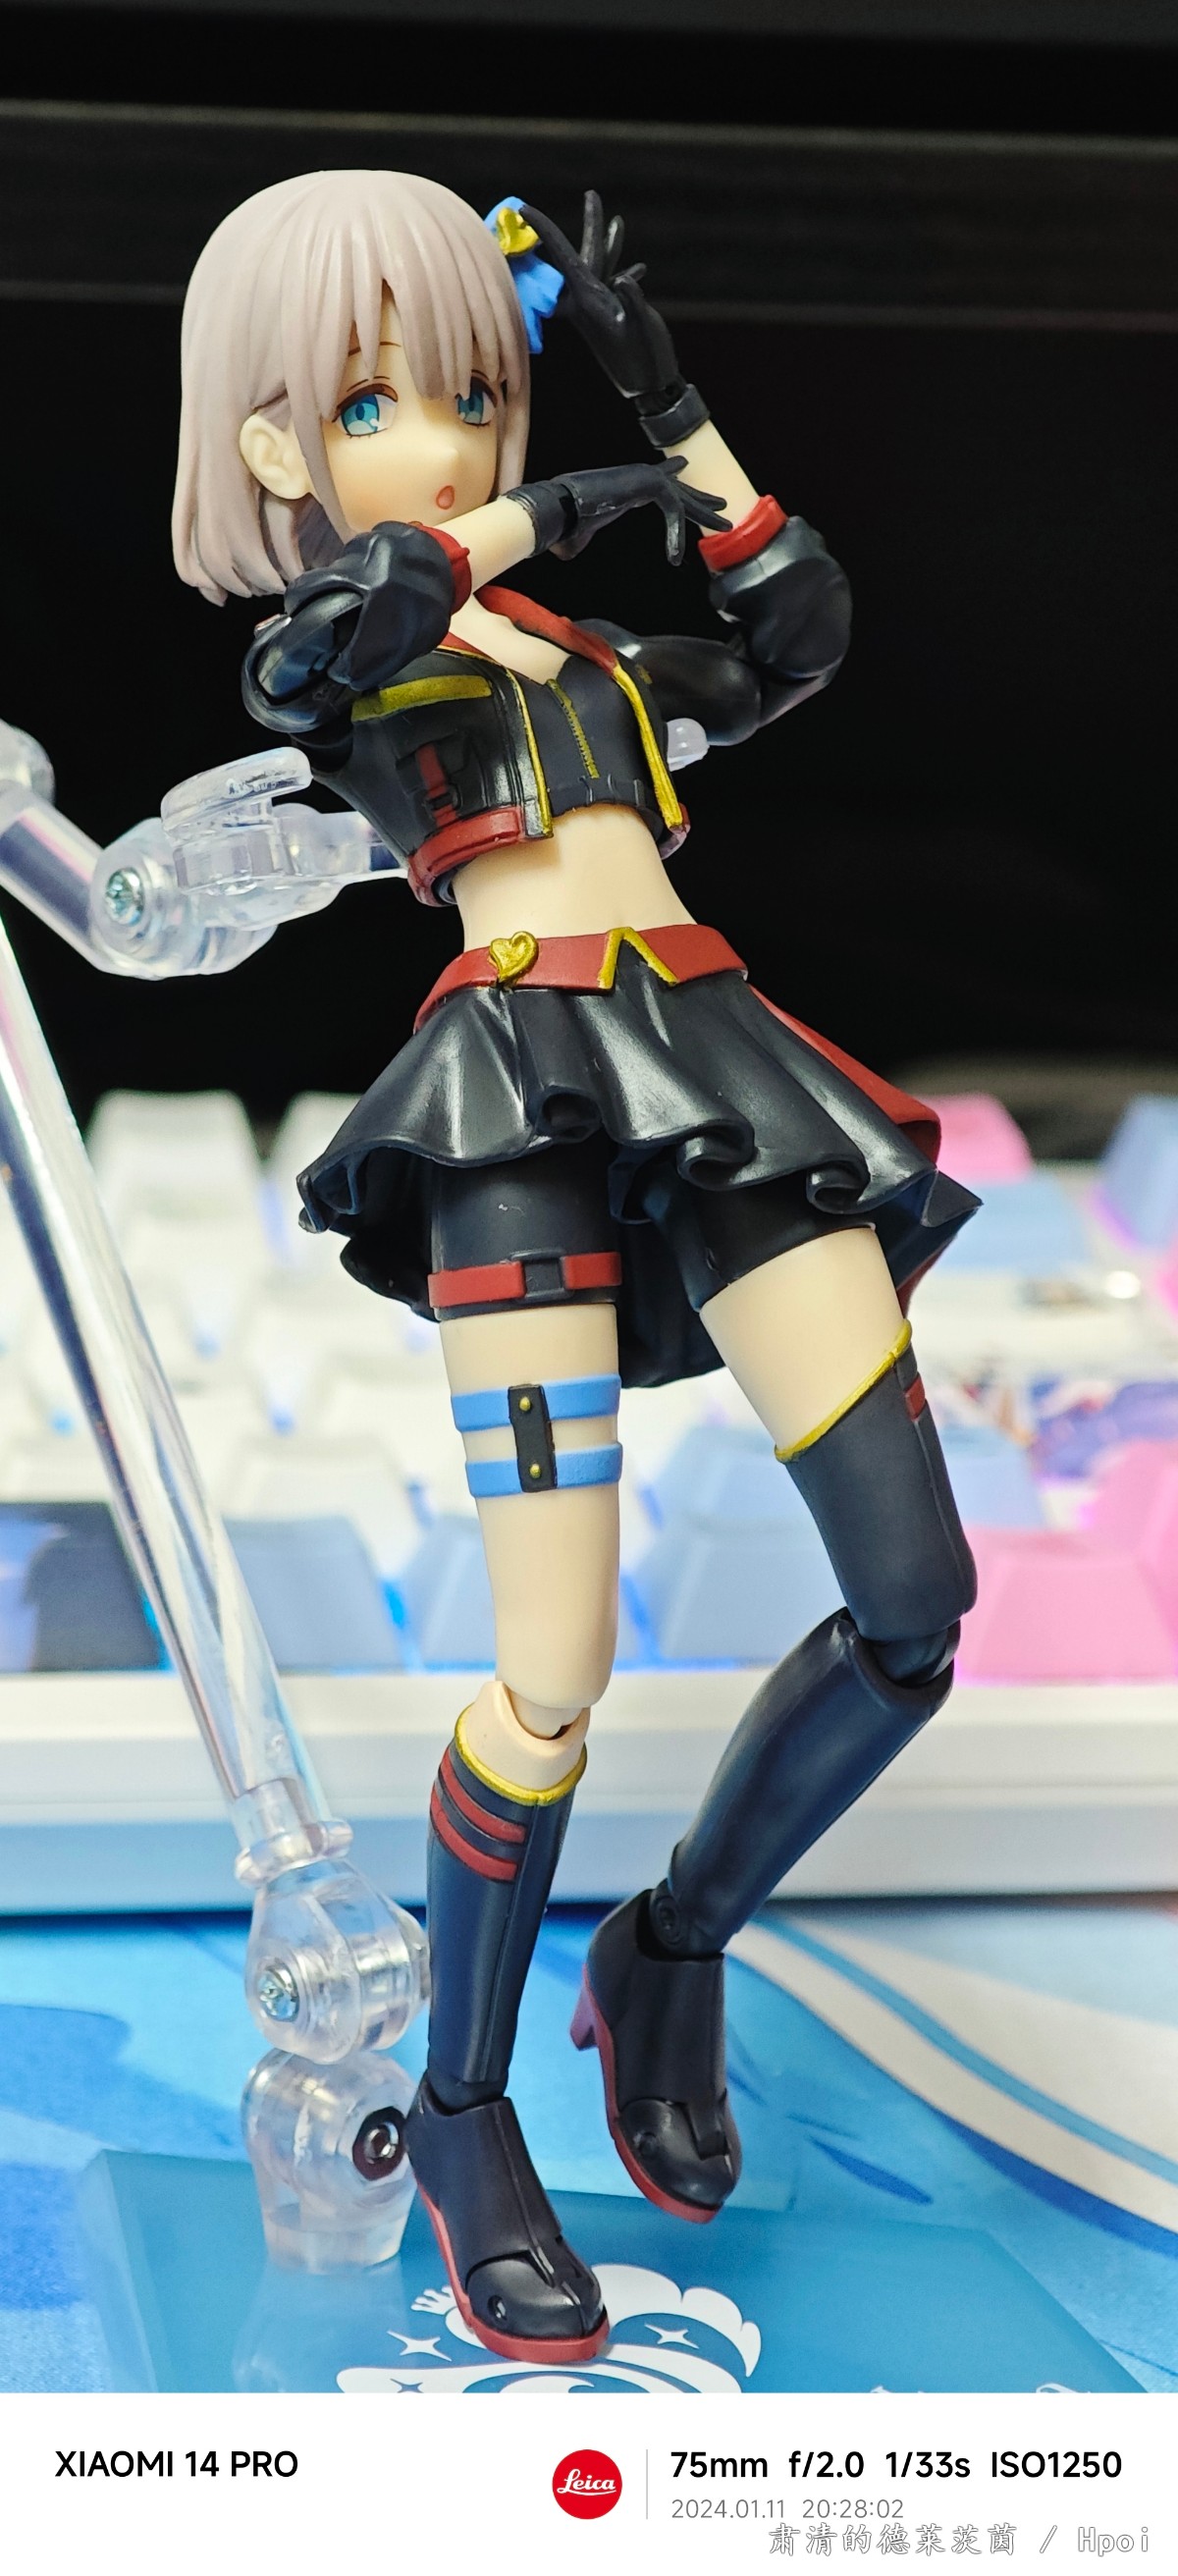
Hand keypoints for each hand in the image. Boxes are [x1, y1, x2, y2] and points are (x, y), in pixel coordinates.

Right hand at [508, 460, 727, 567]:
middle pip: (679, 489)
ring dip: (704, 512)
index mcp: (627, 487)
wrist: (557, 509)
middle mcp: (638, 478)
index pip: (661, 488)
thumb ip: (579, 542)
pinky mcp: (648, 484)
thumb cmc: (564, 521)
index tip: (691, 500)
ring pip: (684, 497)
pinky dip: (675, 533)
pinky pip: (673, 510)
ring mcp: (645, 477)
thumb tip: (563, 553)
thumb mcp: (578, 535)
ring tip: (725, 523)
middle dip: (701, 499)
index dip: (678, 494)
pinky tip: (674, 556)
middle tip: (723, 506)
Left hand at [520, 192, 684, 410]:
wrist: (650, 387)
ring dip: (607, 244)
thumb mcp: (643, 328)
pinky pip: (611, 285)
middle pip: (578, 256)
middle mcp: (586, 301)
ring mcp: (597, 308)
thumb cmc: (646, 359)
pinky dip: (621, 272)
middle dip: (589, 225)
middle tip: (592, 194)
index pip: (561, 258)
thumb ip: (633, 302)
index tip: (522, 208)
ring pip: (597, 267)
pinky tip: (637, 265)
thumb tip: (625, 279)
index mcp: (588, 301)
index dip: (542, 231)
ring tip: (617, 220)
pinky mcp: (609, 315)